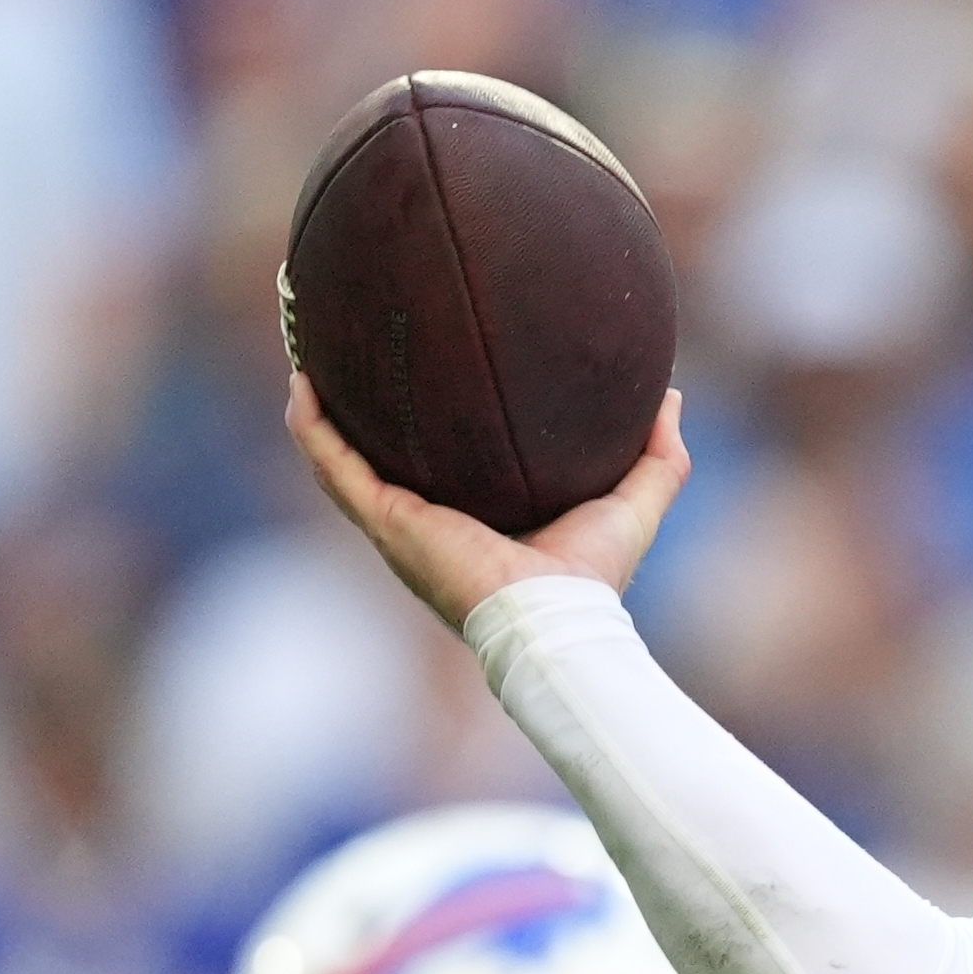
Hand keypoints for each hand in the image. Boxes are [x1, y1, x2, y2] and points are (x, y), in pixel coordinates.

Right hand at [285, 371, 686, 630]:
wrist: (555, 618)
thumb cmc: (594, 576)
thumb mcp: (635, 501)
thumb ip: (658, 455)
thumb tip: (670, 396)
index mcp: (474, 522)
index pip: (442, 470)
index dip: (427, 431)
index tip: (424, 378)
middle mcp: (427, 523)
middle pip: (379, 460)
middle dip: (358, 413)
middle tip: (350, 356)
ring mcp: (399, 524)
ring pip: (341, 461)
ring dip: (317, 412)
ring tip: (307, 356)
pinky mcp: (386, 522)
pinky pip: (335, 466)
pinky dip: (312, 428)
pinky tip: (302, 384)